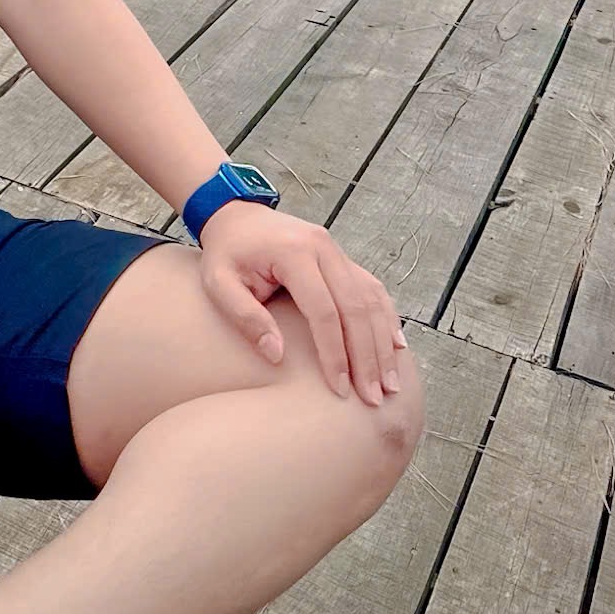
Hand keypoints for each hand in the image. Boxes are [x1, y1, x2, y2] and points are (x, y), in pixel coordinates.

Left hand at [195, 200, 406, 409]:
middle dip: (367, 357)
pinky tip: (396, 346)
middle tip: (373, 398)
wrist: (236, 215)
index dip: (334, 353)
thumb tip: (276, 355)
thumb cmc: (226, 253)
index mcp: (293, 252)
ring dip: (383, 344)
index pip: (323, 311)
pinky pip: (372, 288)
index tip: (339, 390)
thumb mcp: (219, 282)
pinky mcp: (342, 257)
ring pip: (370, 300)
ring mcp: (336, 250)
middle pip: (355, 308)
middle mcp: (322, 247)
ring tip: (390, 384)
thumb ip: (245, 317)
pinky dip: (386, 318)